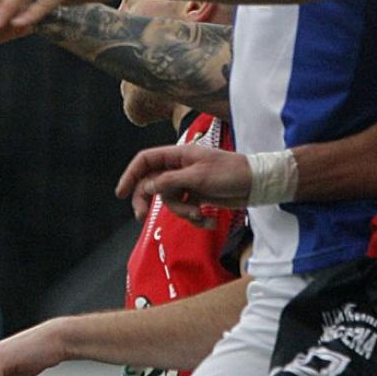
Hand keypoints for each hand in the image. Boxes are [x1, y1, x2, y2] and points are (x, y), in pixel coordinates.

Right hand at [117, 143, 250, 224]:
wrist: (257, 184)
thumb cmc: (231, 173)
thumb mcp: (199, 177)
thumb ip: (171, 181)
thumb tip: (148, 186)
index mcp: (179, 155)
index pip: (146, 161)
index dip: (130, 175)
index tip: (120, 193)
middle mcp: (180, 168)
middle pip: (152, 184)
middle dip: (148, 201)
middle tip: (141, 218)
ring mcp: (188, 182)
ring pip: (170, 201)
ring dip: (183, 213)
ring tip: (200, 215)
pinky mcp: (198, 196)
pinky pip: (186, 209)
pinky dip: (196, 217)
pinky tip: (210, 220)